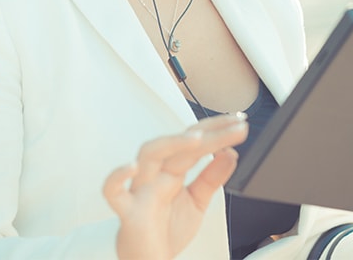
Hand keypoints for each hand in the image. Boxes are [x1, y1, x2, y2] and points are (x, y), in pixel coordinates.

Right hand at [103, 113, 248, 259]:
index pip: (194, 142)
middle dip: (205, 132)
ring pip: (148, 155)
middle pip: (177, 144)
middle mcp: (156, 175)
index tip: (239, 122)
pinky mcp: (128, 211)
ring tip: (197, 139)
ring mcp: (141, 190)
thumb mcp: (197, 201)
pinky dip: (118, 177)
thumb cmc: (166, 231)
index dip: (216, 129)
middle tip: (233, 127)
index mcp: (172, 172)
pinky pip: (113, 191)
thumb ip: (212, 178)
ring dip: (171, 144)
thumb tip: (230, 153)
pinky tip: (132, 167)